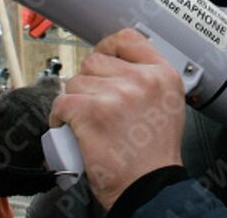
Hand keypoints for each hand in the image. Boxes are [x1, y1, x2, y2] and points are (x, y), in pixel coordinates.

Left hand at [49, 29, 185, 209]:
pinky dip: (59, 119)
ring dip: (74, 103)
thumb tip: (118, 65)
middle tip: (94, 105)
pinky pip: (61, 103)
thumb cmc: (155, 156)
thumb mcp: (168, 104)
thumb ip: (147, 80)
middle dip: (89, 83)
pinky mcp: (91, 112)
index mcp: (162, 75)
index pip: (127, 39)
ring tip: (87, 123)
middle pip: (95, 61)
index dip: (107, 47)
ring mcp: (116, 94)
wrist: (148, 187)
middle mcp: (141, 79)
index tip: (101, 59)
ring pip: (75, 83)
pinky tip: (71, 130)